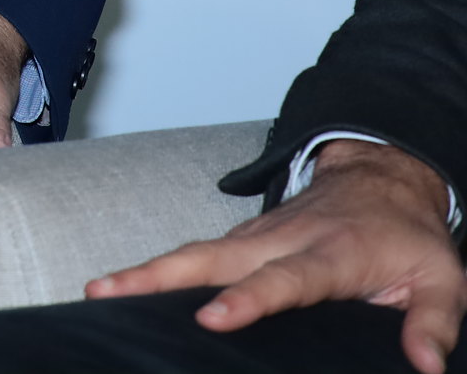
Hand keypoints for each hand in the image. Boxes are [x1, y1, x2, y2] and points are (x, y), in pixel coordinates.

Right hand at [87, 140, 466, 373]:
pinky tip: (125, 288)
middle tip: (108, 291)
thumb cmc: (408, 236)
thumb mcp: (443, 278)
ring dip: (145, 271)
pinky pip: (196, 257)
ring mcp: (254, 236)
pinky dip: (158, 271)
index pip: (284, 280)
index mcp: (330, 253)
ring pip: (194, 254)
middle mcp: (281, 240)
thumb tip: (427, 367)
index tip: (213, 318)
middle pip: (211, 258)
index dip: (248, 299)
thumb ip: (435, 322)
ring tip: (98, 289)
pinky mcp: (240, 240)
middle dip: (159, 275)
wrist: (380, 175)